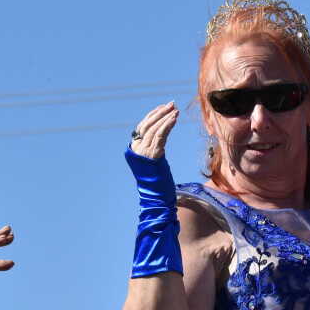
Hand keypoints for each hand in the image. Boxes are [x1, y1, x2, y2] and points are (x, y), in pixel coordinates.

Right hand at [126, 103, 183, 278]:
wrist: (157, 205)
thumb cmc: (159, 193)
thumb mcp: (157, 170)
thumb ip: (155, 156)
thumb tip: (160, 149)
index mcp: (135, 153)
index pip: (142, 129)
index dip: (152, 117)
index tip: (164, 109)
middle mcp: (136, 152)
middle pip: (146, 126)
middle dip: (159, 113)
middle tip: (171, 104)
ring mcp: (144, 154)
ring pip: (154, 129)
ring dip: (165, 117)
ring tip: (175, 109)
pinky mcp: (153, 157)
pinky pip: (160, 136)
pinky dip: (167, 125)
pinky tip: (174, 118)